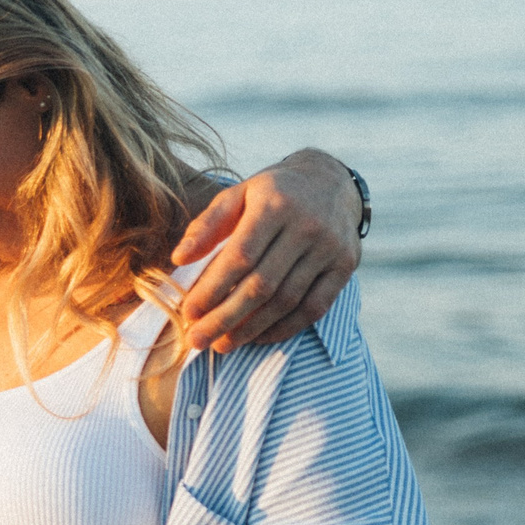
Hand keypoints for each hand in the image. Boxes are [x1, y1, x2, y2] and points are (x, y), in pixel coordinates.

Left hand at [172, 148, 362, 352]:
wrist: (329, 180)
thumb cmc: (271, 193)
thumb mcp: (236, 195)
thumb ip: (207, 226)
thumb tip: (178, 259)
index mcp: (275, 205)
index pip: (240, 257)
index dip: (212, 289)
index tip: (188, 313)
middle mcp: (307, 226)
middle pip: (262, 285)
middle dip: (225, 318)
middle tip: (198, 340)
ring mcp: (330, 248)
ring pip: (287, 301)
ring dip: (251, 329)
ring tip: (222, 344)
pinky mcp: (346, 266)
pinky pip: (314, 308)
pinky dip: (284, 328)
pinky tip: (257, 337)